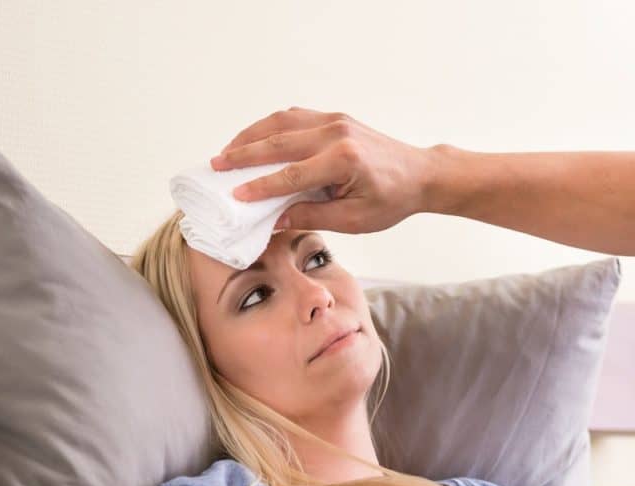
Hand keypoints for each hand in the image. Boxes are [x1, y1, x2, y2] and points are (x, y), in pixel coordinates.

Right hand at [210, 107, 434, 233]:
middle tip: (215, 165)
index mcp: (344, 161)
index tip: (236, 195)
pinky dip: (271, 126)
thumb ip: (312, 217)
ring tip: (227, 151)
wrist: (420, 175)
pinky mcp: (336, 118)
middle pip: (279, 142)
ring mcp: (336, 121)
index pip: (291, 175)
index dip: (261, 186)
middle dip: (243, 154)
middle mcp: (337, 134)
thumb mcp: (354, 219)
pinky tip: (255, 139)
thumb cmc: (392, 200)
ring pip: (282, 122)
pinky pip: (295, 118)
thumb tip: (275, 219)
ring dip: (251, 135)